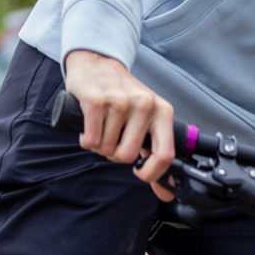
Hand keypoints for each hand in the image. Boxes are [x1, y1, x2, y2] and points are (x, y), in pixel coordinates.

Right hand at [63, 50, 175, 200]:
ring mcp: (121, 102)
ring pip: (106, 149)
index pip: (164, 155)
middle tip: (113, 139)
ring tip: (102, 127)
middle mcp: (145, 105)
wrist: (98, 63)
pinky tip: (90, 127)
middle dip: (115, 155)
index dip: (151, 174)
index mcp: (162, 112)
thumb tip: (167, 190)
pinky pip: (90, 141)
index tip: (140, 172)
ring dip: (100, 145)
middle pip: (127, 156)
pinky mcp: (97, 100)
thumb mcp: (147, 119)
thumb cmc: (124, 96)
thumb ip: (156, 151)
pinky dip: (87, 140)